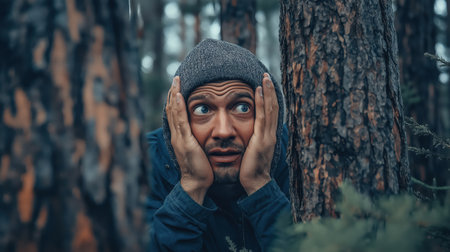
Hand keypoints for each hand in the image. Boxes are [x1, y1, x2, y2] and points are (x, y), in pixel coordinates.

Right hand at [166, 77, 212, 203]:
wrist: (197, 183)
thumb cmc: (201, 168)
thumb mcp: (198, 149)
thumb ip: (197, 139)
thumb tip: (203, 130)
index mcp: (180, 136)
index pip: (175, 113)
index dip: (175, 99)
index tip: (178, 86)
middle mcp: (177, 135)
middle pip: (171, 109)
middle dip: (173, 92)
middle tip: (176, 77)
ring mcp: (179, 138)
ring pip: (174, 112)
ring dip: (174, 95)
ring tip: (176, 81)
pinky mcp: (185, 142)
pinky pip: (180, 121)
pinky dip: (178, 107)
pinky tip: (178, 96)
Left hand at [240, 73, 278, 194]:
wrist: (255, 183)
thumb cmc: (250, 169)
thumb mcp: (251, 150)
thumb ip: (251, 140)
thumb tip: (246, 134)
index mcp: (267, 136)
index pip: (270, 113)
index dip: (269, 98)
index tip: (265, 85)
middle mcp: (270, 133)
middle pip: (273, 107)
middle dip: (270, 91)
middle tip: (266, 76)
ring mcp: (267, 136)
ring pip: (270, 109)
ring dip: (267, 92)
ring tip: (264, 78)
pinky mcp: (262, 139)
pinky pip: (262, 117)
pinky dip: (262, 103)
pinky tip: (259, 92)